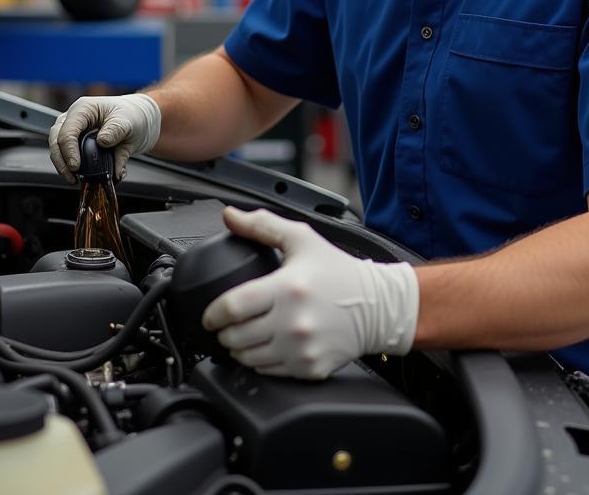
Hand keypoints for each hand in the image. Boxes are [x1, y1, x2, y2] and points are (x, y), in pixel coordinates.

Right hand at [48, 93, 160, 182]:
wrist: (141, 121)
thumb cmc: (132, 115)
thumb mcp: (128, 121)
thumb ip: (115, 131)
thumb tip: (103, 143)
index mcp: (84, 109)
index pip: (68, 130)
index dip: (69, 150)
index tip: (76, 166)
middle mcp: (74, 119)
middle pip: (56, 140)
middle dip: (61, 161)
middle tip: (72, 176)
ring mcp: (74, 132)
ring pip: (58, 150)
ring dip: (64, 167)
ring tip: (75, 180)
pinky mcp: (79, 145)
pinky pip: (70, 158)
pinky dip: (76, 170)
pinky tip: (87, 178)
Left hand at [202, 206, 418, 379]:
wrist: (378, 305)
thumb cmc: (339, 272)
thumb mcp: (302, 239)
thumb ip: (262, 225)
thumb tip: (229, 216)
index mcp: (287, 288)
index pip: (232, 307)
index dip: (213, 314)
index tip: (210, 315)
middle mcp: (293, 322)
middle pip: (235, 337)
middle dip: (225, 331)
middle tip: (230, 324)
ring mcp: (301, 349)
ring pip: (248, 359)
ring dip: (239, 348)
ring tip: (246, 335)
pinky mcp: (309, 368)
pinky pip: (269, 372)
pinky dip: (261, 362)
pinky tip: (268, 346)